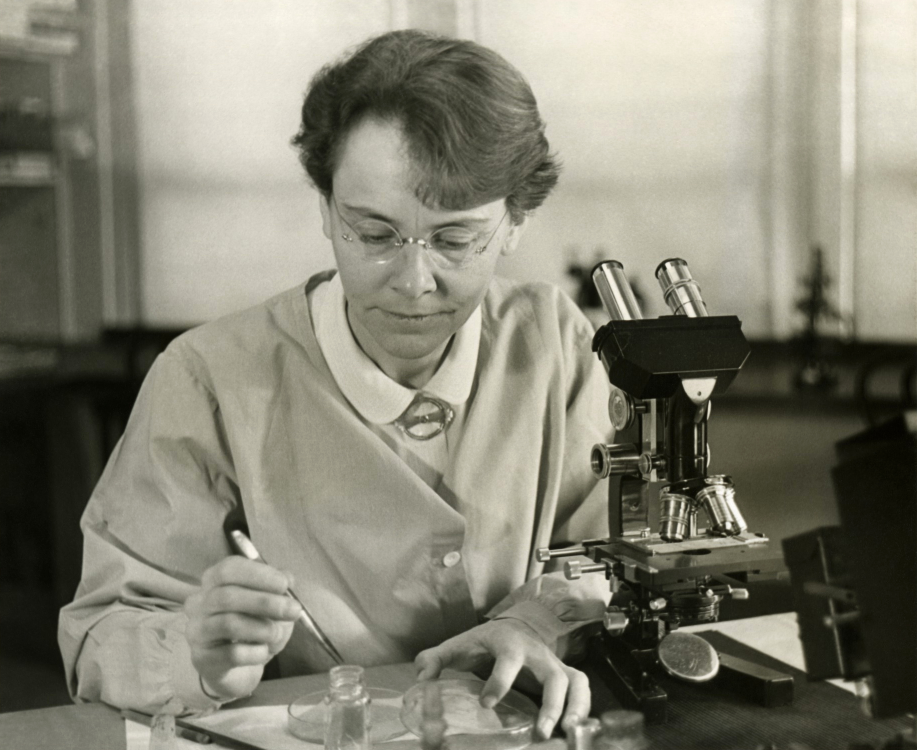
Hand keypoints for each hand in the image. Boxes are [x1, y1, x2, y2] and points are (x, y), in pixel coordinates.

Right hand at [184, 556, 301, 700]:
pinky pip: (231, 653)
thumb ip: (277, 587)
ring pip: (228, 624)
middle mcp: (198, 604)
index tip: (285, 584)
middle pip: (226, 596)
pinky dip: (255, 652)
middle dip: (265, 602)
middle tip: (294, 610)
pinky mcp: (202, 659)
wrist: (239, 667)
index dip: (258, 574)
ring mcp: (197, 632)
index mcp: (213, 581)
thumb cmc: (254, 626)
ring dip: (262, 628)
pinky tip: (264, 651)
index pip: (228, 570)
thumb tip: (287, 577)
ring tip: (277, 634)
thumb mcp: (270, 602)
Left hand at [413, 619, 589, 739]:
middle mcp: (536, 652)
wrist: (514, 627)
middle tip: (542, 730)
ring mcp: (553, 663)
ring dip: (575, 707)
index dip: (500, 680)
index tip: (486, 703)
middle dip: (551, 703)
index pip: (508, 658)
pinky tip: (575, 729)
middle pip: (552, 674)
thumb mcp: (459, 645)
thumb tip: (421, 678)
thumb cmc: (484, 642)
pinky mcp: (564, 674)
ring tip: (568, 733)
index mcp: (508, 642)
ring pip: (574, 681)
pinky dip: (584, 707)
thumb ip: (435, 659)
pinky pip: (582, 687)